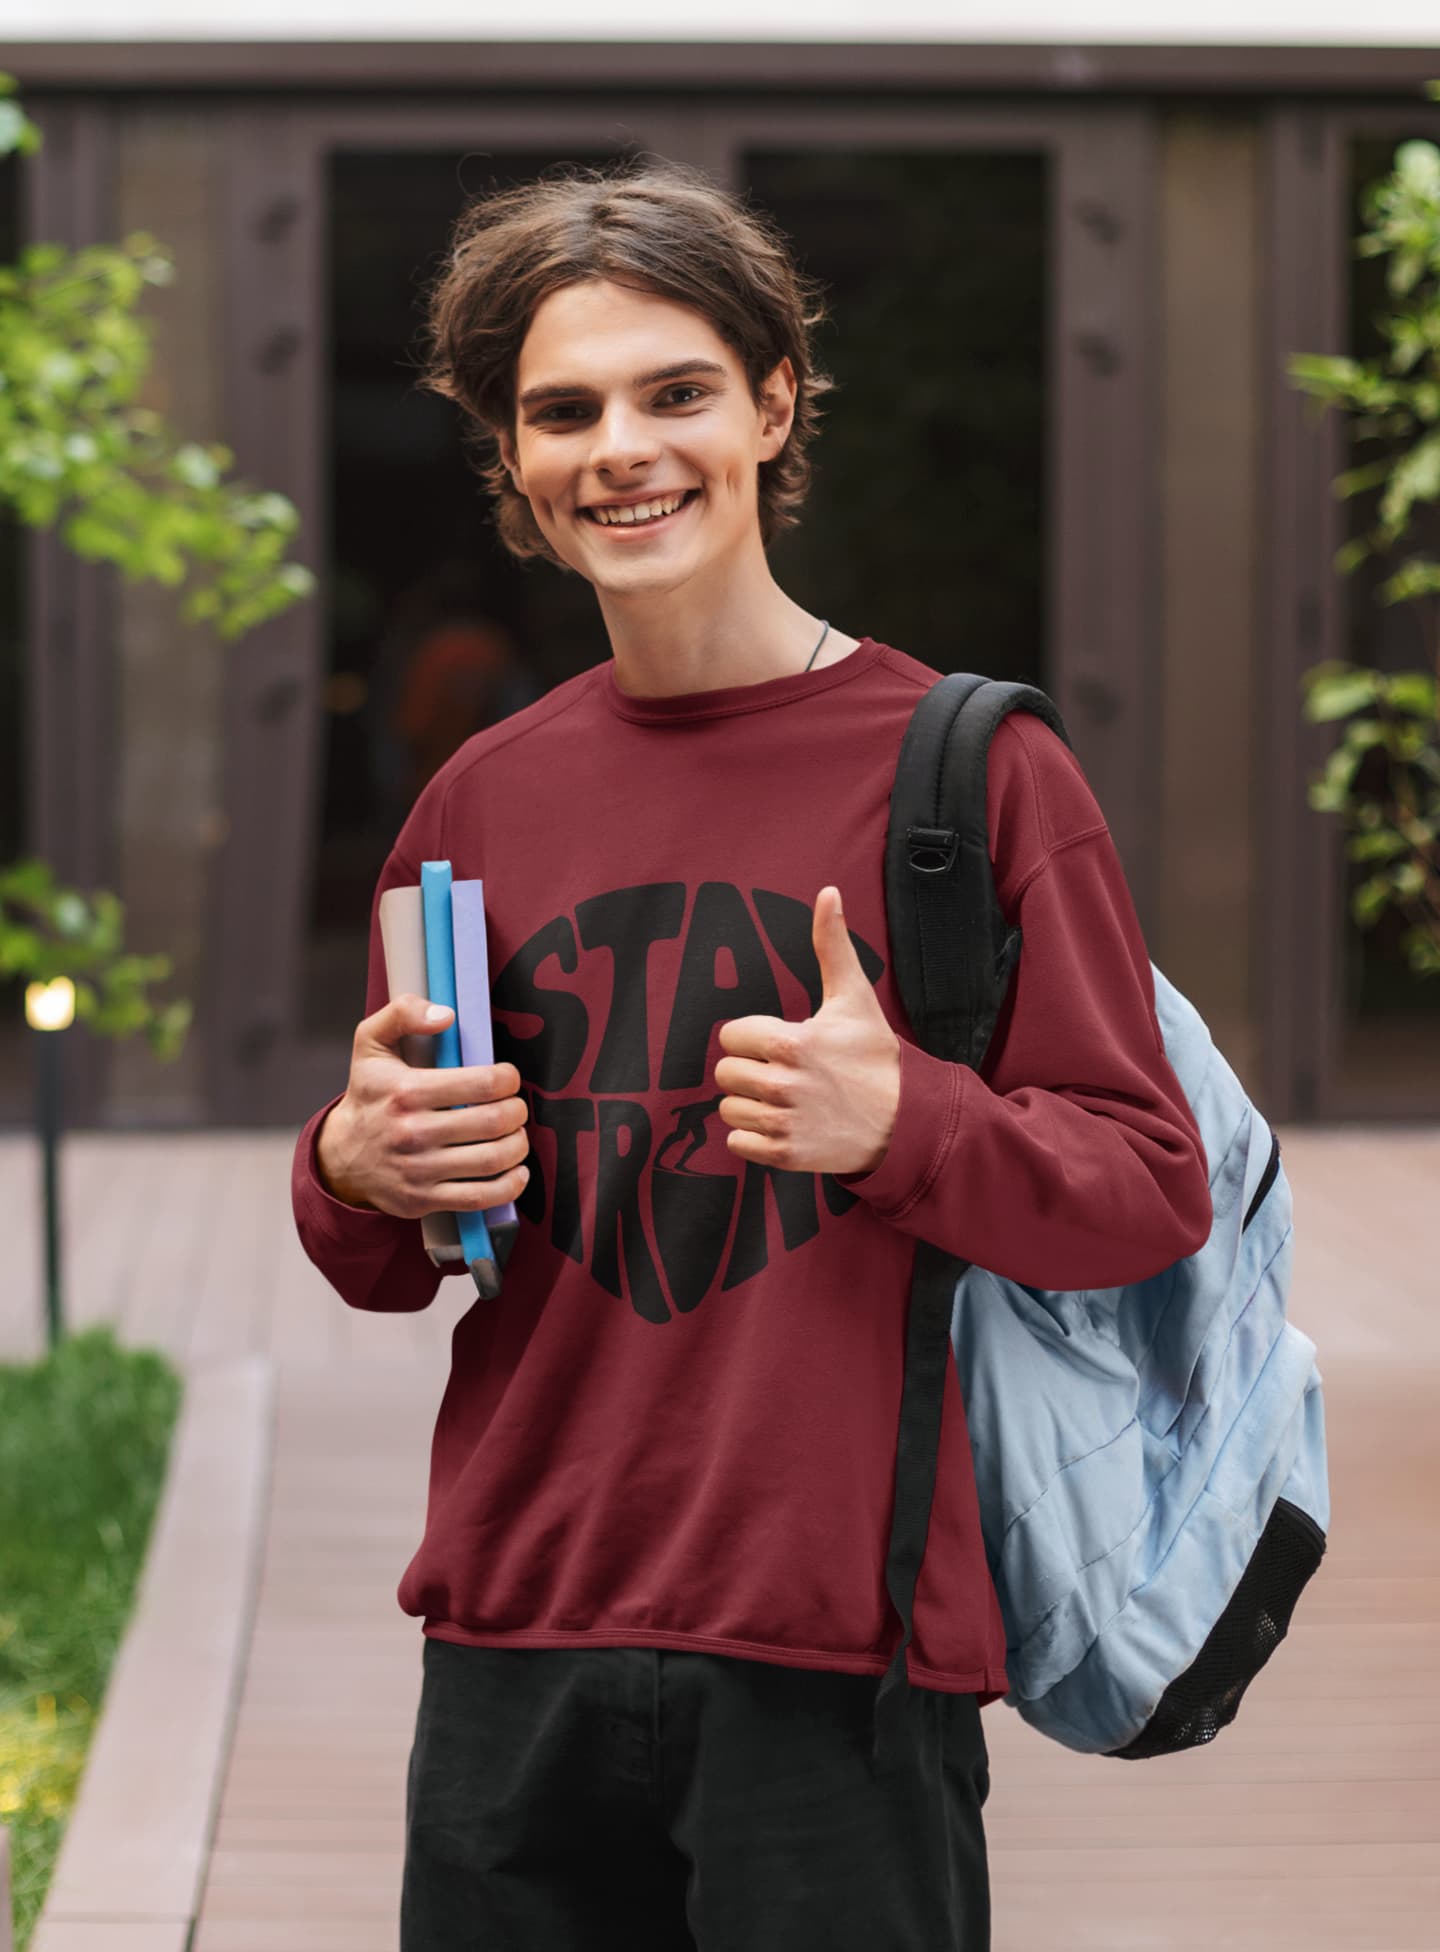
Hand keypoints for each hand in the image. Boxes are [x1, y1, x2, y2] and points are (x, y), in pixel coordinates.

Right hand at [317, 992, 530, 1217]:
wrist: (340, 1155)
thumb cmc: (368, 1094)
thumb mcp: (370, 1042)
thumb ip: (403, 1012)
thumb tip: (445, 1014)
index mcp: (407, 1090)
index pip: (483, 1083)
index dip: (508, 1079)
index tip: (507, 1079)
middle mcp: (413, 1132)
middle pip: (495, 1121)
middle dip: (517, 1111)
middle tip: (515, 1107)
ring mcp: (419, 1170)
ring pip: (493, 1159)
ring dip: (518, 1145)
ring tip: (514, 1134)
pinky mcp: (423, 1199)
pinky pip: (480, 1197)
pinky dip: (510, 1185)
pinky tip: (515, 1171)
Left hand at [714, 885, 900, 1176]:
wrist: (905, 1121)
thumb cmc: (874, 1056)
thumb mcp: (854, 997)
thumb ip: (831, 944)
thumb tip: (828, 892)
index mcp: (790, 1042)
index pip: (731, 1036)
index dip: (751, 1037)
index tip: (779, 1043)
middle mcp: (782, 1084)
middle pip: (726, 1073)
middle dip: (749, 1070)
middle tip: (784, 1072)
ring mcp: (782, 1122)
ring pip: (728, 1108)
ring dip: (749, 1105)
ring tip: (785, 1098)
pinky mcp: (784, 1154)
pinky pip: (736, 1143)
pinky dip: (752, 1138)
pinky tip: (782, 1124)